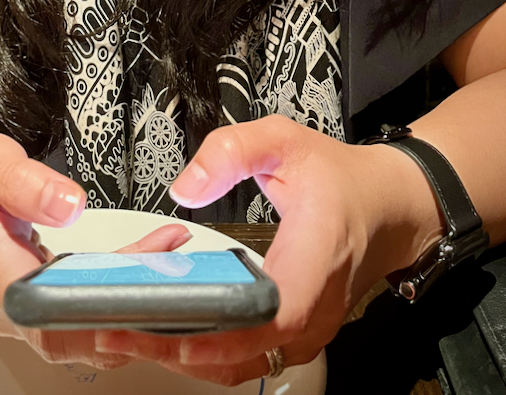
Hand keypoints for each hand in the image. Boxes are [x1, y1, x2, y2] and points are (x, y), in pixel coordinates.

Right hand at [0, 130, 193, 369]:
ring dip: (138, 306)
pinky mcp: (43, 304)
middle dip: (137, 312)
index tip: (146, 297)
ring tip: (179, 264)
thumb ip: (26, 182)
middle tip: (183, 278)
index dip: (101, 319)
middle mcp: (13, 308)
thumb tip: (69, 205)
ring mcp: (28, 311)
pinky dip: (125, 295)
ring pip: (89, 330)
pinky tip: (154, 265)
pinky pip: (88, 312)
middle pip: (81, 334)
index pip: (52, 319)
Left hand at [94, 116, 439, 378]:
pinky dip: (206, 355)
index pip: (272, 313)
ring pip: (242, 365)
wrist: (387, 207)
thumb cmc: (341, 180)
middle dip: (176, 344)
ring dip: (184, 356)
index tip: (169, 323)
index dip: (220, 327)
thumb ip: (232, 151)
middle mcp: (314, 307)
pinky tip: (168, 336)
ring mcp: (307, 330)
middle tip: (118, 327)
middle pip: (245, 351)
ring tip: (129, 333)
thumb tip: (186, 186)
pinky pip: (248, 359)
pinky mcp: (296, 336)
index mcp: (316, 257)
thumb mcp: (286, 140)